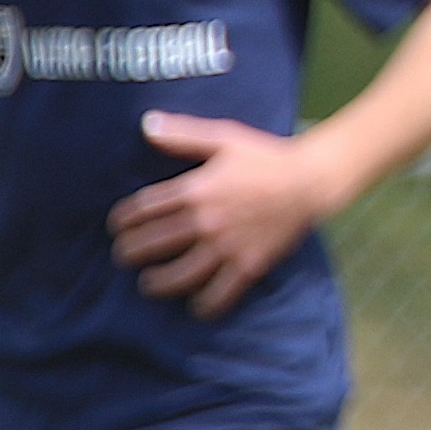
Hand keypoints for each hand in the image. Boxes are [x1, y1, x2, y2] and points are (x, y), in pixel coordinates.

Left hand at [111, 111, 333, 319]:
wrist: (312, 181)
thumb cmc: (267, 157)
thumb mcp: (225, 137)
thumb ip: (183, 134)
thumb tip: (145, 124)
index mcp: (196, 190)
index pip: (142, 210)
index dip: (121, 221)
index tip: (118, 227)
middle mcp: (206, 221)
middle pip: (151, 245)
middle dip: (128, 253)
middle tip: (125, 256)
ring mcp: (227, 247)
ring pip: (178, 275)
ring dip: (156, 283)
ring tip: (149, 284)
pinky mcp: (249, 265)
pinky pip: (220, 294)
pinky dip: (203, 305)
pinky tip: (195, 306)